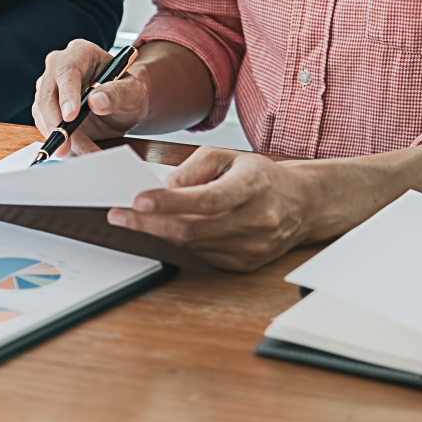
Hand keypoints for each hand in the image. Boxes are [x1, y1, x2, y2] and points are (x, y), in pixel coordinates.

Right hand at [32, 39, 148, 156]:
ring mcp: (49, 88)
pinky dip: (60, 142)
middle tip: (68, 147)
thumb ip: (118, 93)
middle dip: (56, 124)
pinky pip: (46, 126)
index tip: (71, 116)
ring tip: (85, 153)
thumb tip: (96, 101)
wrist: (123, 105)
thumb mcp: (133, 92)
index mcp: (80, 53)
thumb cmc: (128, 92)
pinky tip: (77, 152)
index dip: (67, 94)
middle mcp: (59, 67)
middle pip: (46, 95)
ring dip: (60, 138)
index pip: (66, 71)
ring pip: (42, 114)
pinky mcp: (45, 109)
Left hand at [108, 147, 316, 271]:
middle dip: (149, 223)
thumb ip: (193, 168)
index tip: (138, 200)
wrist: (303, 205)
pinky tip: (163, 231)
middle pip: (193, 229)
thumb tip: (163, 187)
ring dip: (158, 233)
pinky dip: (178, 244)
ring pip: (192, 245)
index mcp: (254, 186)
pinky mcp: (245, 264)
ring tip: (133, 220)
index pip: (206, 199)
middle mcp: (256, 220)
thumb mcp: (229, 157)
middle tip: (118, 216)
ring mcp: (252, 247)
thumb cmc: (260, 177)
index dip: (169, 203)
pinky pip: (202, 255)